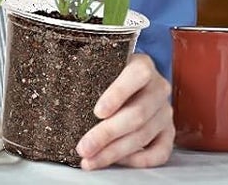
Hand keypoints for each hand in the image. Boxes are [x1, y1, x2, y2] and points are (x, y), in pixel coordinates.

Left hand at [76, 51, 173, 170]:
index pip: (137, 75)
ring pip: (143, 135)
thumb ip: (91, 79)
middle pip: (137, 113)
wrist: (134, 84)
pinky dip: (139, 160)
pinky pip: (160, 152)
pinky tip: (119, 161)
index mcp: (143, 66)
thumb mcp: (104, 69)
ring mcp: (165, 111)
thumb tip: (59, 96)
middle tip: (84, 147)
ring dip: (115, 152)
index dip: (118, 94)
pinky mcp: (168, 132)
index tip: (97, 112)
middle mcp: (158, 88)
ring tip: (91, 160)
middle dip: (107, 134)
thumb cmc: (112, 77)